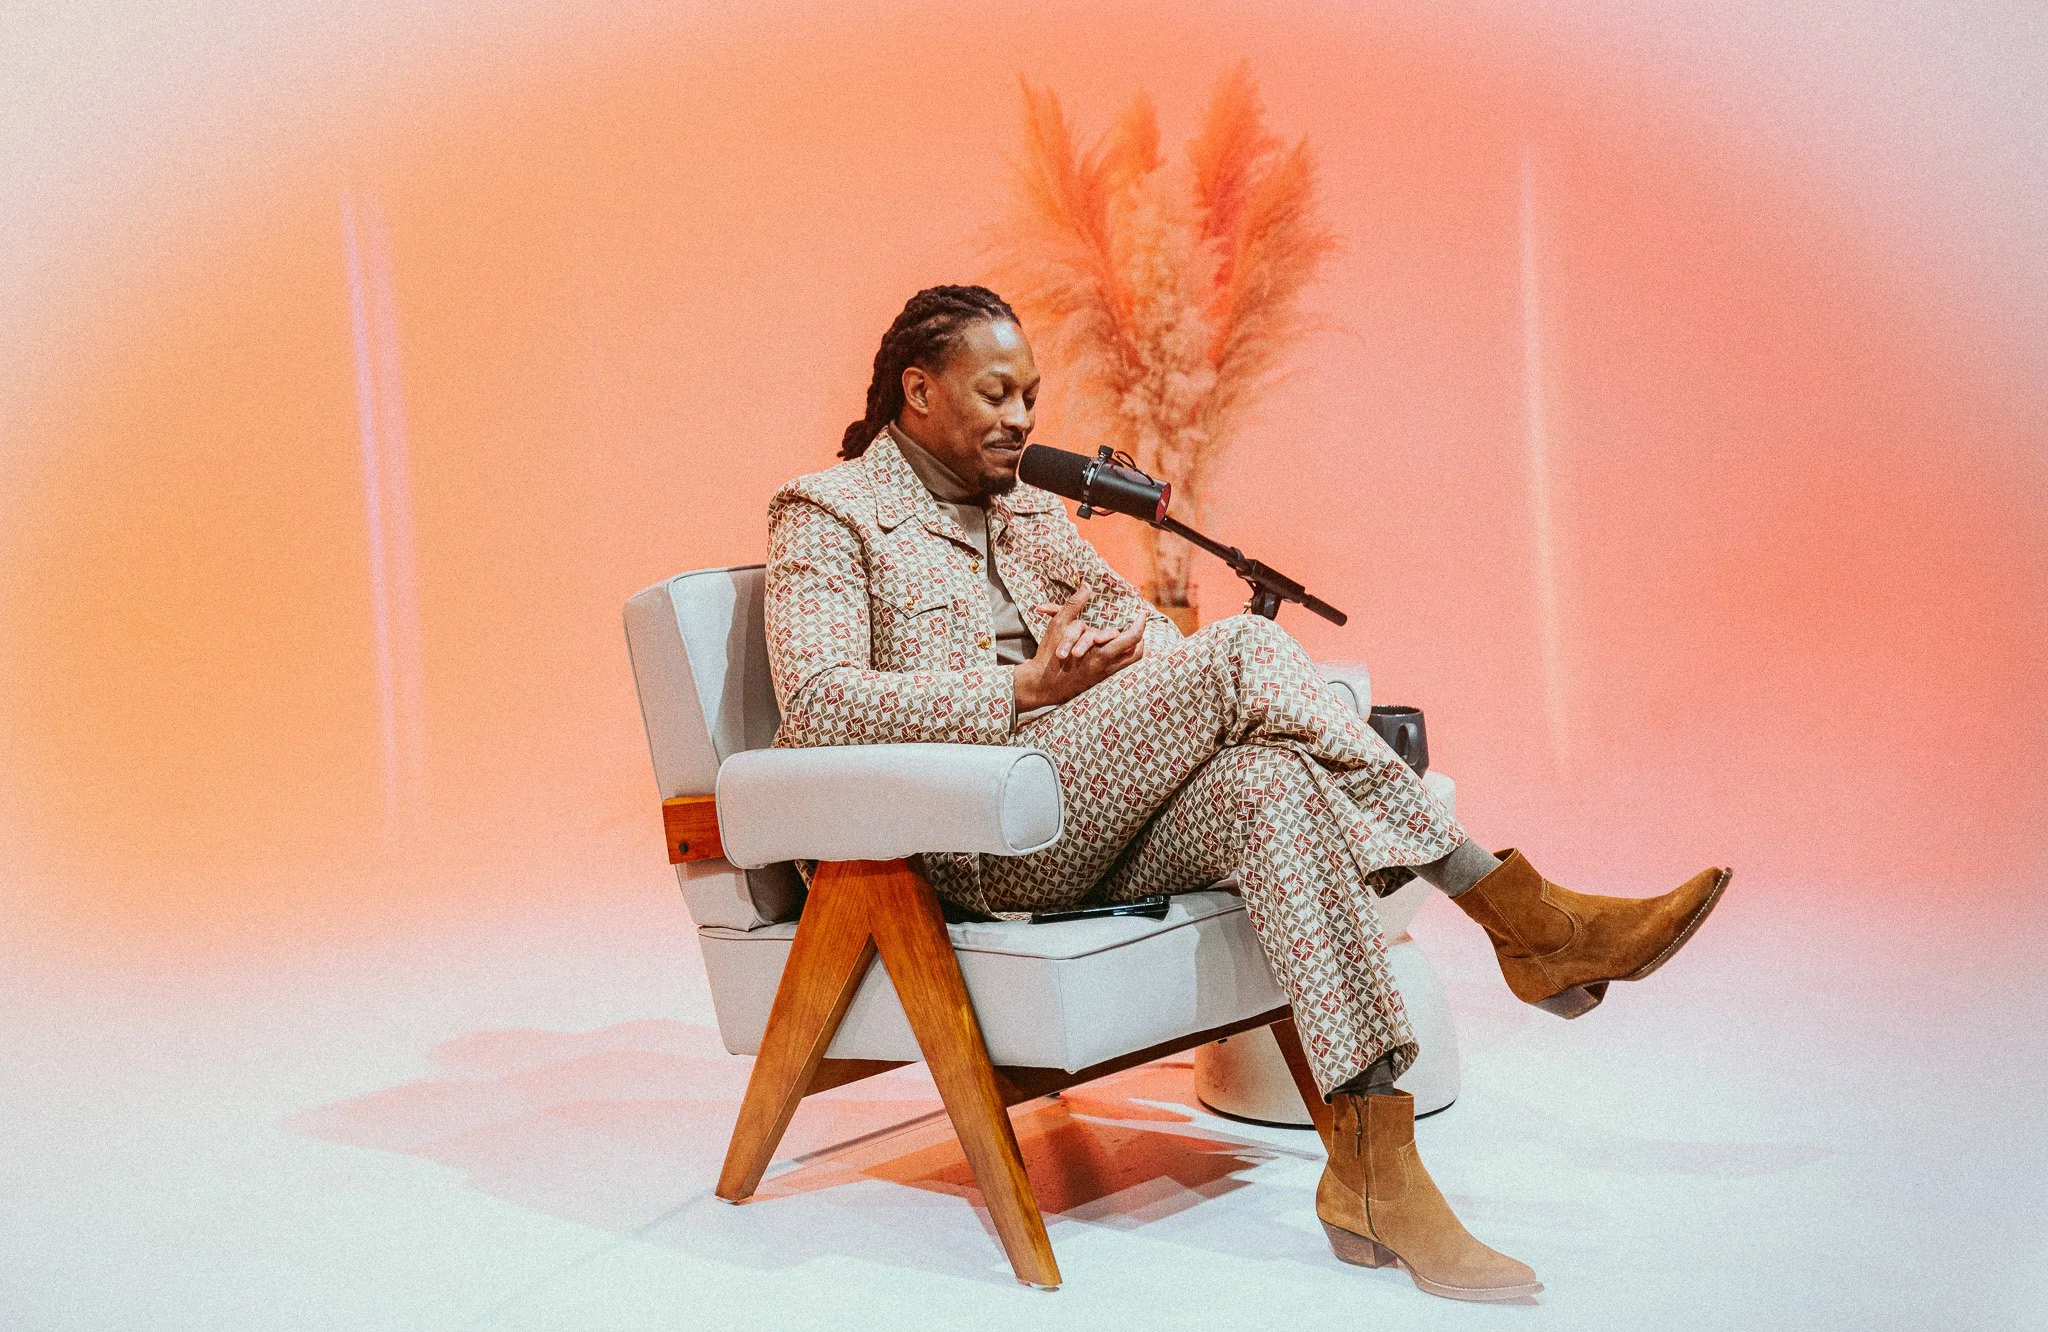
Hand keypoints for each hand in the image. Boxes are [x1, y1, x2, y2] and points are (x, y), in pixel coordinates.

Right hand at [1011, 583, 1145, 711]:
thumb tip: (1086, 586)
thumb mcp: (1059, 625)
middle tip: (1140, 624)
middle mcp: (1107, 666)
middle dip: (1140, 636)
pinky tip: (1122, 647)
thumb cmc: (1049, 654)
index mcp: (1101, 653)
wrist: (1041, 685)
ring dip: (1135, 647)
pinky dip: (1125, 656)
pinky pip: (1122, 668)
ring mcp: (1105, 675)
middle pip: (1137, 652)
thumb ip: (1074, 604)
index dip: (1141, 624)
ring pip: (1131, 662)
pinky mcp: (1100, 681)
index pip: (1132, 637)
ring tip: (1133, 635)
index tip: (1143, 613)